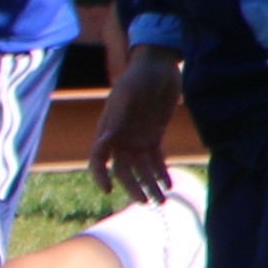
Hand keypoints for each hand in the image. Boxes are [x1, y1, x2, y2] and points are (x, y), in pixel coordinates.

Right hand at [87, 45, 182, 206]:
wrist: (158, 65)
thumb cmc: (139, 77)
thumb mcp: (127, 96)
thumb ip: (117, 119)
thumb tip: (102, 144)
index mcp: (109, 129)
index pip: (99, 157)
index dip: (100, 174)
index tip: (108, 189)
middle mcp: (121, 137)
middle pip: (124, 169)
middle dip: (133, 187)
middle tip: (145, 202)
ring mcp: (137, 137)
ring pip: (142, 168)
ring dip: (150, 185)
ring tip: (162, 201)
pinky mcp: (154, 135)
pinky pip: (156, 159)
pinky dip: (161, 173)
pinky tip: (168, 184)